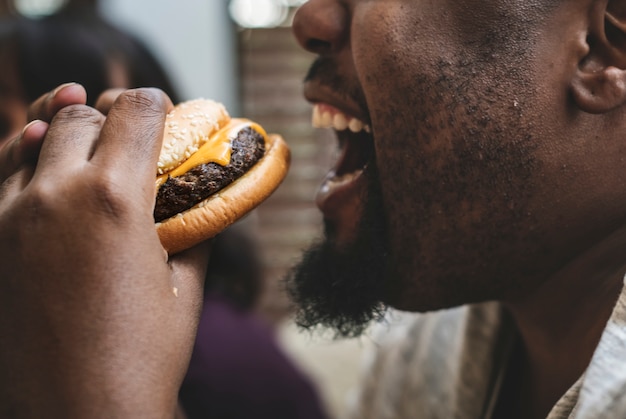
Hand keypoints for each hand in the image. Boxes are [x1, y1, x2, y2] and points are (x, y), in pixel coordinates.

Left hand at [0, 87, 209, 417]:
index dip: (155, 103)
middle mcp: (58, 194)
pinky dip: (21, 161)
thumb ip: (196, 233)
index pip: (136, 112)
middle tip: (130, 138)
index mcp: (118, 199)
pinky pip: (1, 177)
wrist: (78, 414)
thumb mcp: (185, 289)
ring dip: (65, 135)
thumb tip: (205, 205)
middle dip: (111, 118)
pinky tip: (37, 166)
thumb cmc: (143, 357)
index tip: (163, 110)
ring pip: (33, 138)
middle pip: (81, 117)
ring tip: (86, 149)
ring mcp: (12, 216)